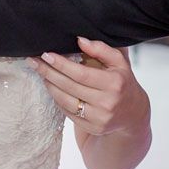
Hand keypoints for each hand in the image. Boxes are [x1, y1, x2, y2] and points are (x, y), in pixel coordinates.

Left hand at [31, 37, 147, 136]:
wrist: (133, 112)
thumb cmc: (122, 82)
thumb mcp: (119, 62)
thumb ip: (101, 48)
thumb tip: (80, 40)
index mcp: (115, 83)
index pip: (81, 73)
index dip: (61, 64)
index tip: (46, 54)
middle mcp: (108, 102)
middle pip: (70, 87)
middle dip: (49, 73)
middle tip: (35, 62)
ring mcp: (100, 118)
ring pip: (66, 101)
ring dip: (50, 86)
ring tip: (41, 74)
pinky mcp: (93, 128)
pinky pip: (68, 113)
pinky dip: (58, 99)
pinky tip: (52, 88)